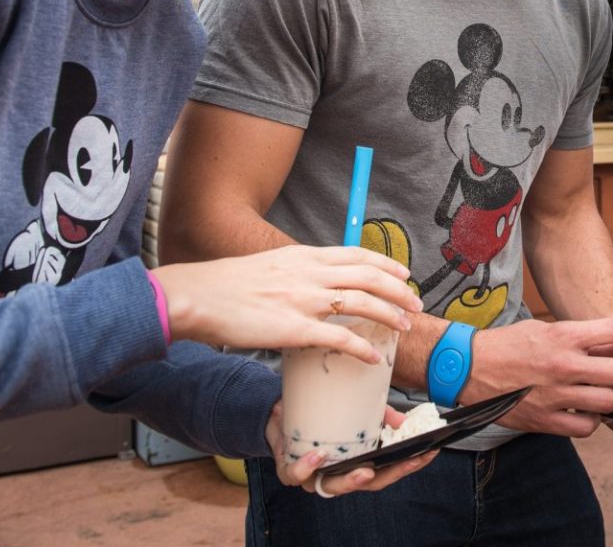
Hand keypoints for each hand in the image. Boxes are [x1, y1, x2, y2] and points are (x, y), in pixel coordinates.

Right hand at [155, 246, 422, 359]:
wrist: (198, 296)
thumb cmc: (228, 284)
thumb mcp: (271, 265)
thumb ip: (298, 270)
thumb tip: (317, 281)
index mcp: (304, 256)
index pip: (357, 254)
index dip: (386, 264)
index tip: (404, 273)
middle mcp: (309, 273)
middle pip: (368, 275)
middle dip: (398, 289)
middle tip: (414, 302)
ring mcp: (303, 300)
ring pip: (361, 302)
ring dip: (389, 314)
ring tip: (403, 326)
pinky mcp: (294, 329)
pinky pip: (339, 338)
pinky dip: (361, 347)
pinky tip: (373, 357)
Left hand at [267, 403, 435, 494]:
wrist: (282, 410)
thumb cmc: (320, 415)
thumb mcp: (354, 410)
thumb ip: (379, 415)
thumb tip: (403, 420)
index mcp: (355, 462)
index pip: (387, 471)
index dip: (408, 465)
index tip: (428, 453)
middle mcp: (337, 473)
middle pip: (366, 485)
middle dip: (389, 475)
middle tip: (404, 463)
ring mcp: (314, 475)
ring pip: (333, 488)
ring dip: (349, 481)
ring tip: (364, 470)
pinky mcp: (289, 469)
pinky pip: (297, 475)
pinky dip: (307, 468)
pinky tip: (318, 455)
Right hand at [466, 318, 612, 437]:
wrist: (468, 368)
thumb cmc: (507, 345)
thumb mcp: (543, 329)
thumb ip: (577, 338)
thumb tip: (610, 346)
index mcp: (563, 336)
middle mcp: (564, 365)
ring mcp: (555, 395)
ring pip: (609, 403)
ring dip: (612, 399)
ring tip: (602, 394)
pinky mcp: (545, 420)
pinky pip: (586, 427)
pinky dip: (590, 421)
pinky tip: (583, 412)